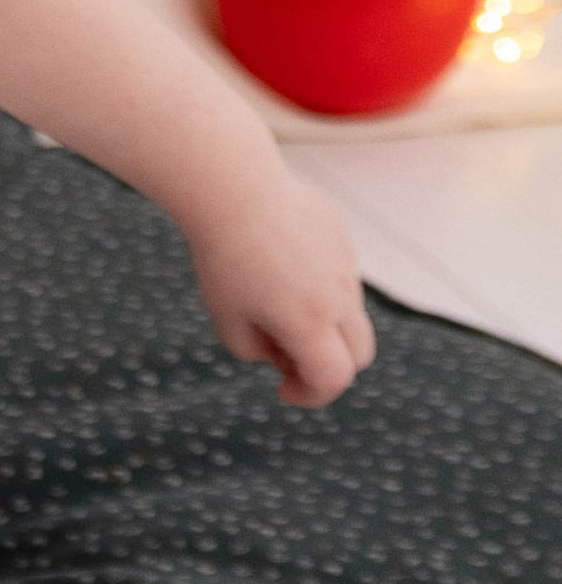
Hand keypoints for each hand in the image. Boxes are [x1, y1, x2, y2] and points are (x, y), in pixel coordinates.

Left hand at [186, 171, 374, 407]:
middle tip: (285, 358)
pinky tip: (277, 262)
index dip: (311, 395)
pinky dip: (319, 287)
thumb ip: (256, 352)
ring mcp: (346, 265)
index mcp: (311, 322)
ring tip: (270, 300)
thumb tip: (282, 354)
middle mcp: (339, 296)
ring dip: (323, 325)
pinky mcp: (341, 237)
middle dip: (330, 367)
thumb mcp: (227, 318)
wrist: (231, 188)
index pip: (334, 379)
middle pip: (360, 354)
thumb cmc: (222, 257)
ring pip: (349, 313)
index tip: (282, 391)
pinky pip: (339, 275)